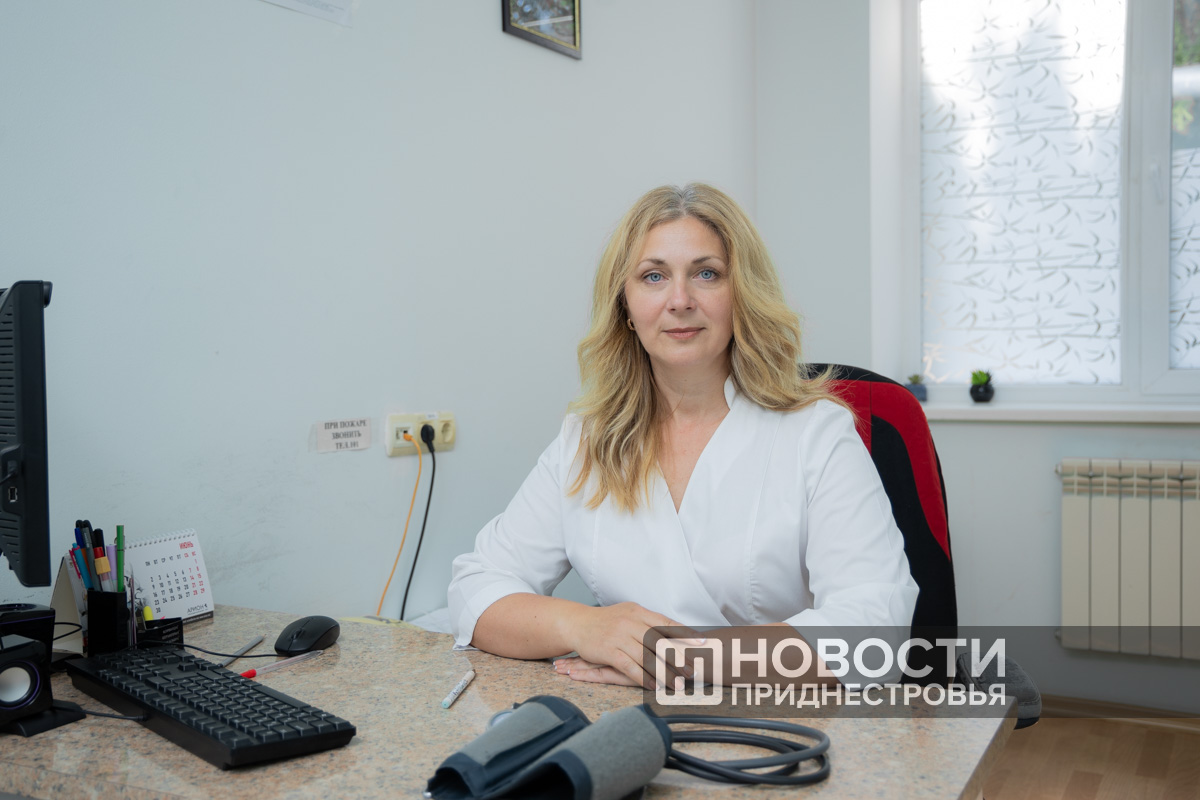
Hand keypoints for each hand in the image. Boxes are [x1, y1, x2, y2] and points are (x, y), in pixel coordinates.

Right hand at [552, 602, 702, 688]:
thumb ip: (649, 622)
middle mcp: (631, 622)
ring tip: (678, 685)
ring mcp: (620, 636)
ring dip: (664, 673)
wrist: (578, 623)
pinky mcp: (609, 651)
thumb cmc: (607, 621)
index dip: (686, 634)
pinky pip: (630, 667)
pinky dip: (643, 678)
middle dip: (679, 658)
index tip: (703, 643)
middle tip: (694, 670)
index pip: (667, 623)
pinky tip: (653, 687)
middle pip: (660, 642)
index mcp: (639, 612)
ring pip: (647, 657)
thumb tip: (674, 631)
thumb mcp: (629, 613)